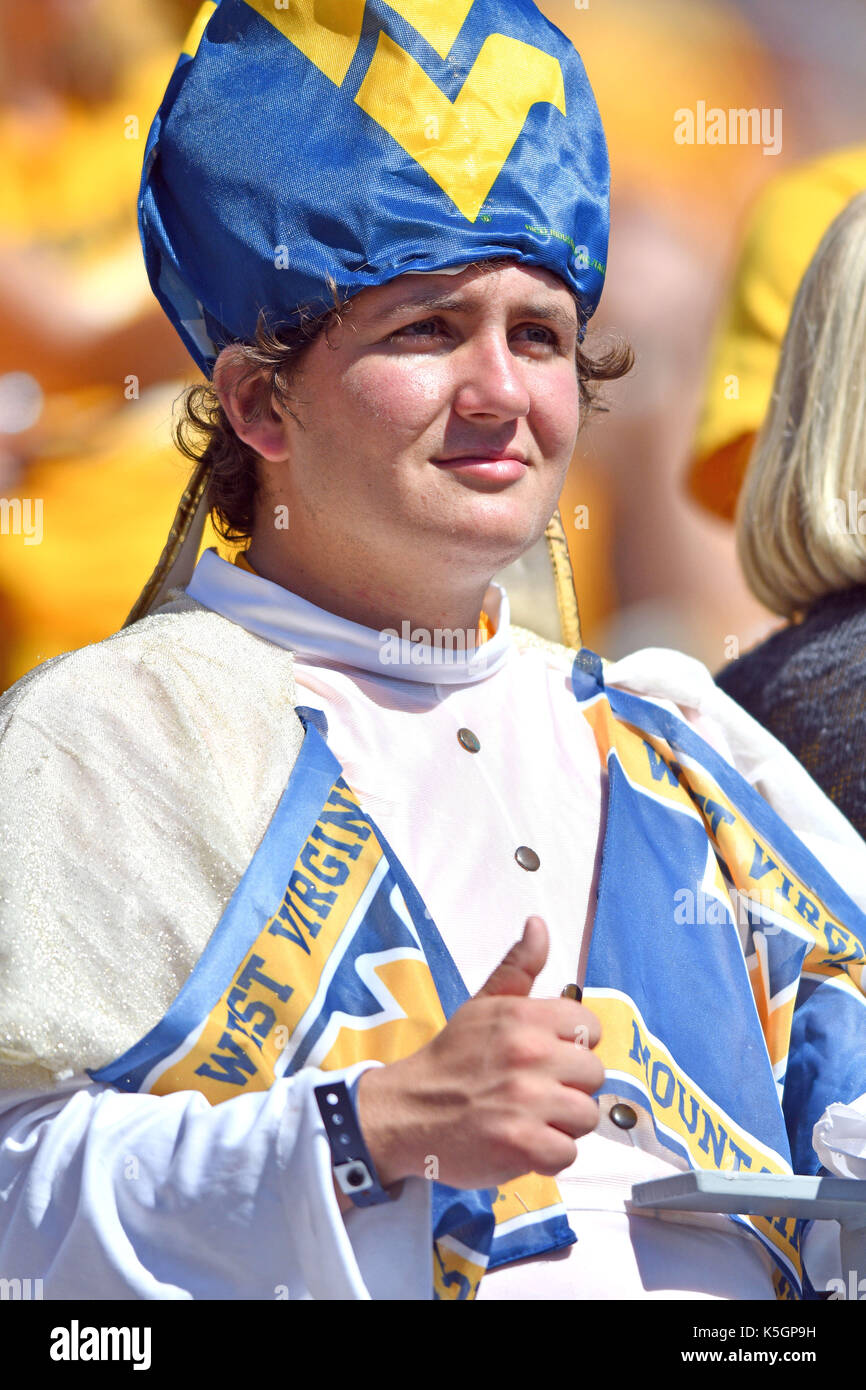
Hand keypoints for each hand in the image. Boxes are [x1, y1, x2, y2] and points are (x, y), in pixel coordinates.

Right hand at [356, 916, 602, 1190]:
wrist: (405, 1112)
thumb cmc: (451, 1059)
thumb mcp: (481, 1005)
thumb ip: (518, 966)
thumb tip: (538, 924)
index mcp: (523, 1016)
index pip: (589, 1027)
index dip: (571, 1045)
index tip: (544, 1057)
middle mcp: (529, 1054)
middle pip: (593, 1074)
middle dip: (568, 1087)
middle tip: (532, 1091)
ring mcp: (526, 1101)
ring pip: (585, 1116)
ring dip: (560, 1124)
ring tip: (527, 1117)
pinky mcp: (521, 1145)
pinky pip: (567, 1153)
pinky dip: (547, 1156)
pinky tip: (521, 1143)